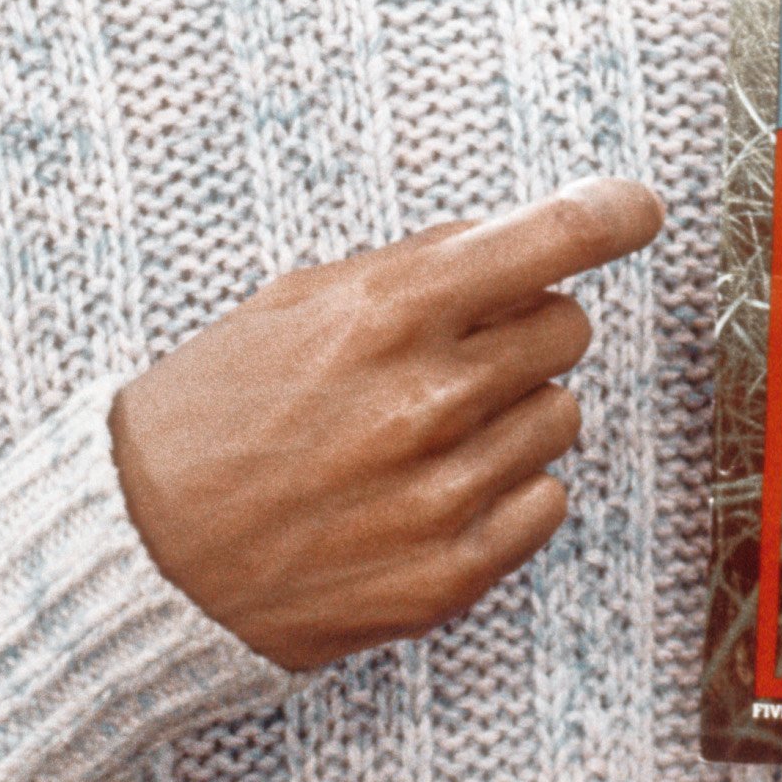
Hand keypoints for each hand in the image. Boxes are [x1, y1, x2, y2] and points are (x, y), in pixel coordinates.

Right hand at [108, 178, 665, 668]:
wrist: (145, 555)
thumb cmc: (211, 417)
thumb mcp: (292, 305)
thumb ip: (410, 270)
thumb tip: (511, 240)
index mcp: (386, 315)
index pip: (546, 242)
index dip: (608, 216)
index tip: (636, 208)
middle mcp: (426, 399)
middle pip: (566, 330)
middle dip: (520, 331)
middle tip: (451, 356)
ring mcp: (444, 492)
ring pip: (561, 416)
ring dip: (510, 415)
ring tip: (420, 436)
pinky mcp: (451, 573)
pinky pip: (547, 501)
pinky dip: (504, 491)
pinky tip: (430, 492)